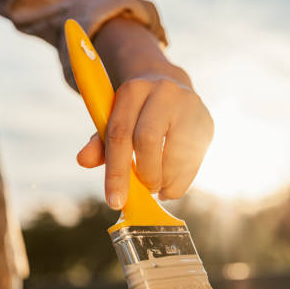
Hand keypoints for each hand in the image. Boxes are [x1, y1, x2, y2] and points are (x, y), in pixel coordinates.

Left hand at [75, 17, 213, 210]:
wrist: (171, 87)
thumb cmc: (136, 113)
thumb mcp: (114, 122)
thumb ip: (99, 143)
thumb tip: (83, 160)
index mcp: (133, 90)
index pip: (120, 134)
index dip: (116, 172)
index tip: (114, 202)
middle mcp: (163, 93)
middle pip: (147, 141)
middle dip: (143, 175)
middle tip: (142, 190)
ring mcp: (189, 106)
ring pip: (175, 155)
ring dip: (164, 181)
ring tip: (156, 187)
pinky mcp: (206, 123)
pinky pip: (194, 162)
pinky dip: (180, 182)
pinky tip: (171, 184)